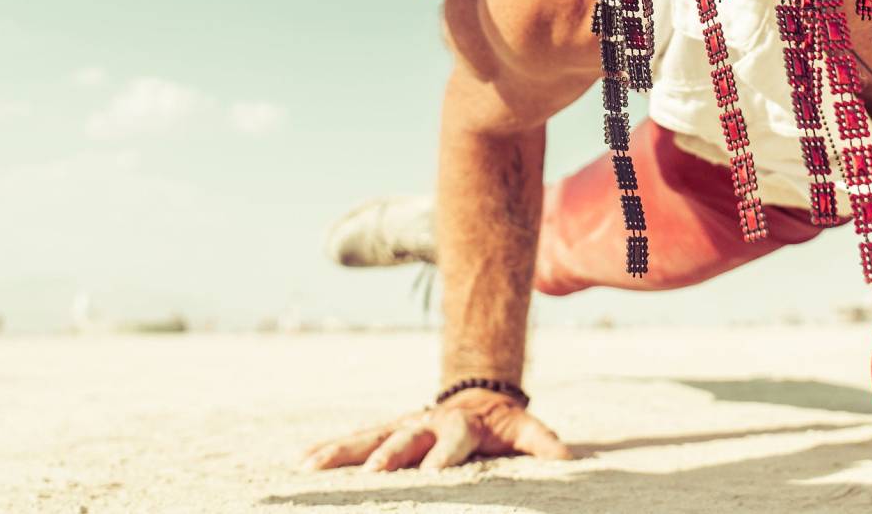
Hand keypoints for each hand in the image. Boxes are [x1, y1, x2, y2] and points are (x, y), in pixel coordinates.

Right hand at [301, 388, 572, 472]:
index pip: (452, 442)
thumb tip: (569, 460)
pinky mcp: (384, 432)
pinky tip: (302, 464)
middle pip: (404, 439)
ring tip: (311, 466)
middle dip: (388, 456)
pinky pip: (353, 442)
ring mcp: (401, 426)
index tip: (435, 475)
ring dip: (342, 452)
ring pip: (368, 438)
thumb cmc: (499, 425)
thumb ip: (541, 443)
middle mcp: (425, 423)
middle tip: (373, 473)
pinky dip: (329, 451)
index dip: (445, 457)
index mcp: (460, 426)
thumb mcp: (522, 431)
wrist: (475, 395)